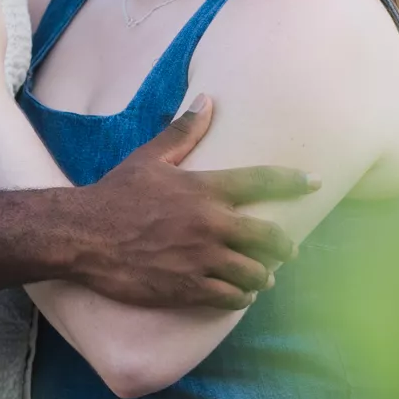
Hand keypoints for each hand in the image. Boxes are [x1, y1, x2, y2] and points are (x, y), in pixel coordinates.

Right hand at [67, 98, 317, 309]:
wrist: (83, 235)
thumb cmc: (115, 193)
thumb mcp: (150, 158)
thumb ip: (184, 132)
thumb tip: (207, 100)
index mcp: (205, 189)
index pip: (263, 182)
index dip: (294, 181)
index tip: (314, 182)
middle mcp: (211, 225)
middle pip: (270, 238)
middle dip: (284, 246)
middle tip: (287, 250)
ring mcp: (202, 259)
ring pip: (255, 273)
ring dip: (262, 275)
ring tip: (262, 277)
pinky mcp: (188, 288)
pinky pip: (231, 297)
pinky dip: (241, 296)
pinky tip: (240, 294)